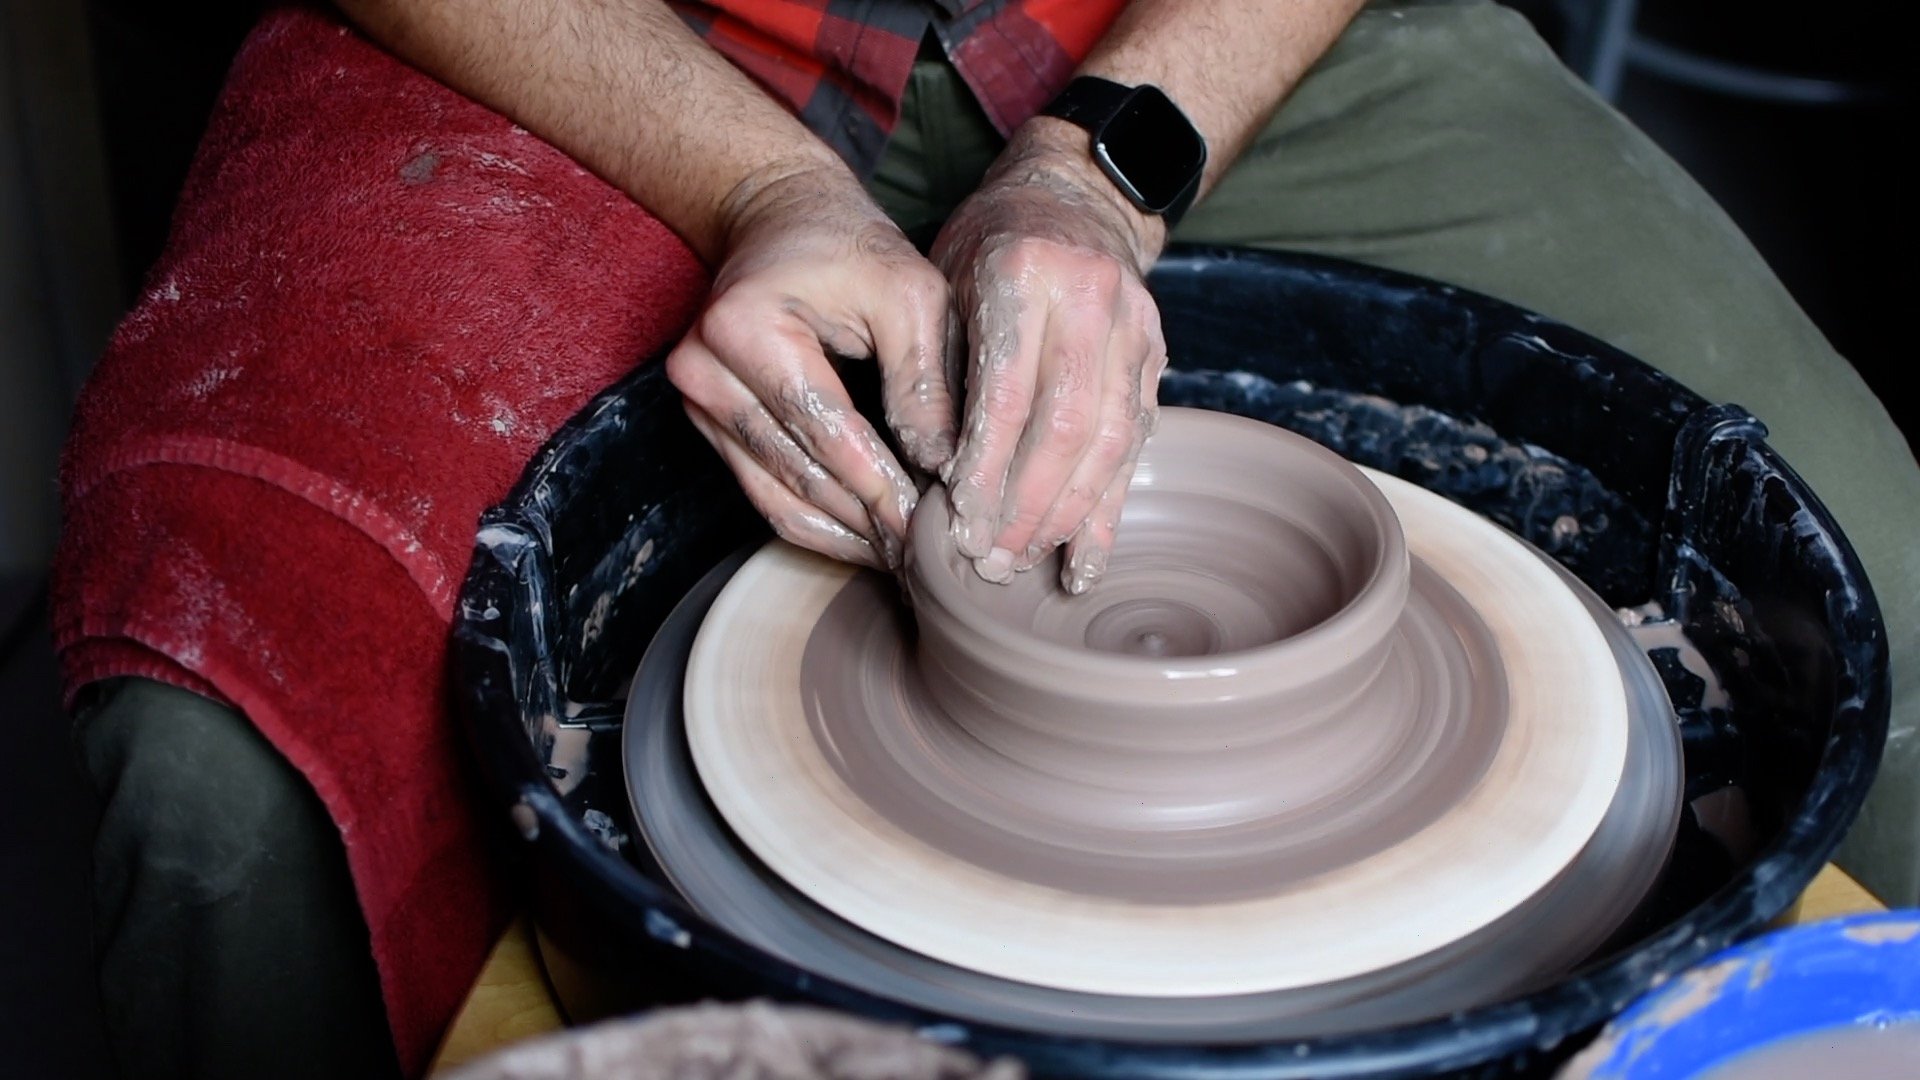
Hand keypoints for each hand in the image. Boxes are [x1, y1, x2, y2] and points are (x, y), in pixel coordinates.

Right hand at [667, 164, 957, 569]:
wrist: (784, 221)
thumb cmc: (852, 250)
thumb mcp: (909, 292)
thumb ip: (925, 378)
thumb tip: (941, 466)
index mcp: (745, 326)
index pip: (825, 429)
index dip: (882, 484)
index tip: (932, 527)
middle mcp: (703, 368)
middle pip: (798, 471)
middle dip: (868, 520)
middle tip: (927, 559)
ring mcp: (697, 399)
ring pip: (776, 496)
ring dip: (843, 535)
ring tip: (901, 562)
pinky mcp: (708, 422)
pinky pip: (763, 492)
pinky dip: (816, 523)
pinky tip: (864, 543)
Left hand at [932, 119, 1169, 593]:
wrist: (1071, 195)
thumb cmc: (985, 248)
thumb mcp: (941, 287)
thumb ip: (939, 374)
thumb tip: (934, 473)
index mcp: (1025, 275)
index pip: (1007, 394)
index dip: (985, 469)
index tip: (959, 525)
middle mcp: (1091, 300)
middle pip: (1066, 429)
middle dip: (1026, 507)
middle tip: (990, 563)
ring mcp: (1135, 328)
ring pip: (1111, 443)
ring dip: (1068, 518)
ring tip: (1028, 567)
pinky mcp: (1158, 356)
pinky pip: (1137, 444)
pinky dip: (1109, 509)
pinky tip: (1083, 559)